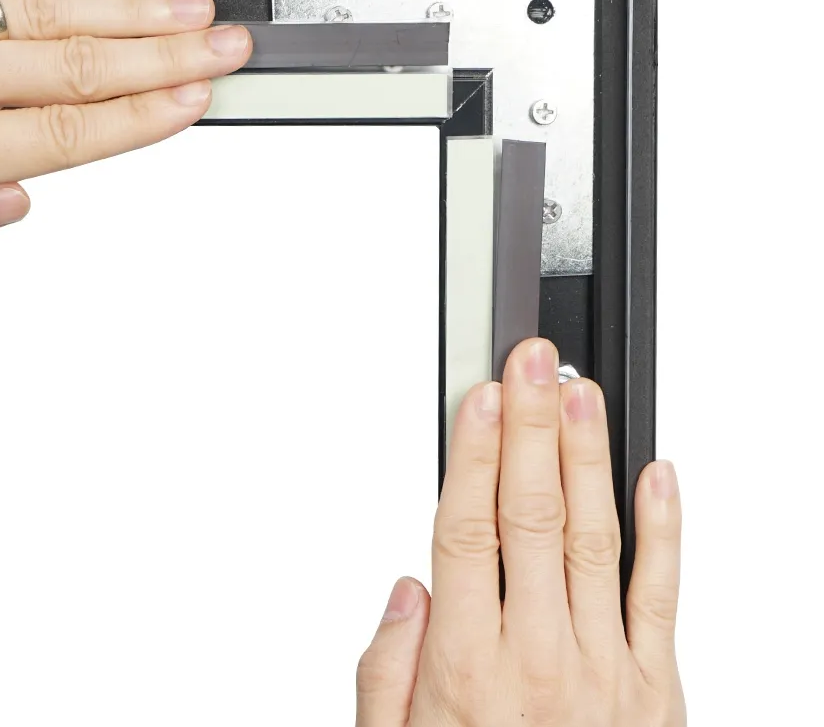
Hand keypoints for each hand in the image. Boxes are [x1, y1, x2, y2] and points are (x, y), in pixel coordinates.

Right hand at [356, 339, 684, 725]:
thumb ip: (388, 673)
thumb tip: (409, 588)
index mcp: (467, 671)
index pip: (467, 531)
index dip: (474, 456)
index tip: (481, 397)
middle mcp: (538, 661)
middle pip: (532, 516)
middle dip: (531, 426)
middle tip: (533, 363)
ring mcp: (605, 674)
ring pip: (596, 539)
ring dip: (587, 457)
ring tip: (580, 393)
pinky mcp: (657, 692)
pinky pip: (663, 597)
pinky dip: (665, 530)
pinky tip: (658, 474)